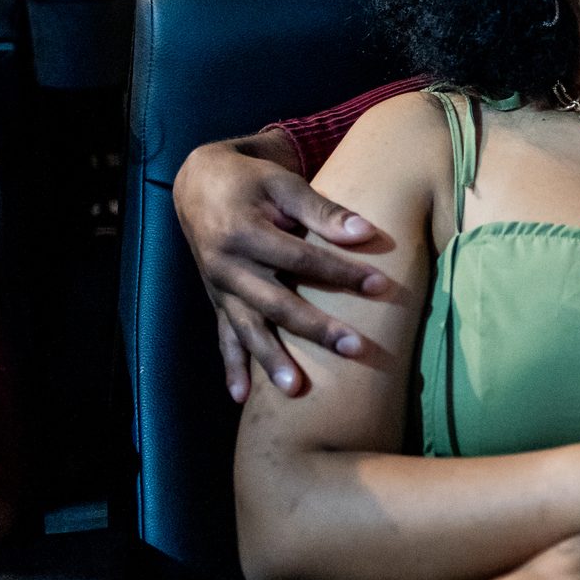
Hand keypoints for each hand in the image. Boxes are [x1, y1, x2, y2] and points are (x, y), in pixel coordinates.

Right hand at [172, 133, 383, 400]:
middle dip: (317, 328)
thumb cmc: (252, 182)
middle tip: (355, 348)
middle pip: (277, 303)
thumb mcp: (284, 184)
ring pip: (248, 329)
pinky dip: (232, 368)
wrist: (199, 184)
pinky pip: (224, 338)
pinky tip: (242, 398)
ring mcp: (219, 289)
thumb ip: (322, 210)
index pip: (301, 260)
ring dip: (271, 360)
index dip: (341, 273)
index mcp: (243, 234)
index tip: (381, 285)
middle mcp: (226, 267)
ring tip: (294, 390)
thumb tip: (366, 232)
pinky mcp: (218, 301)